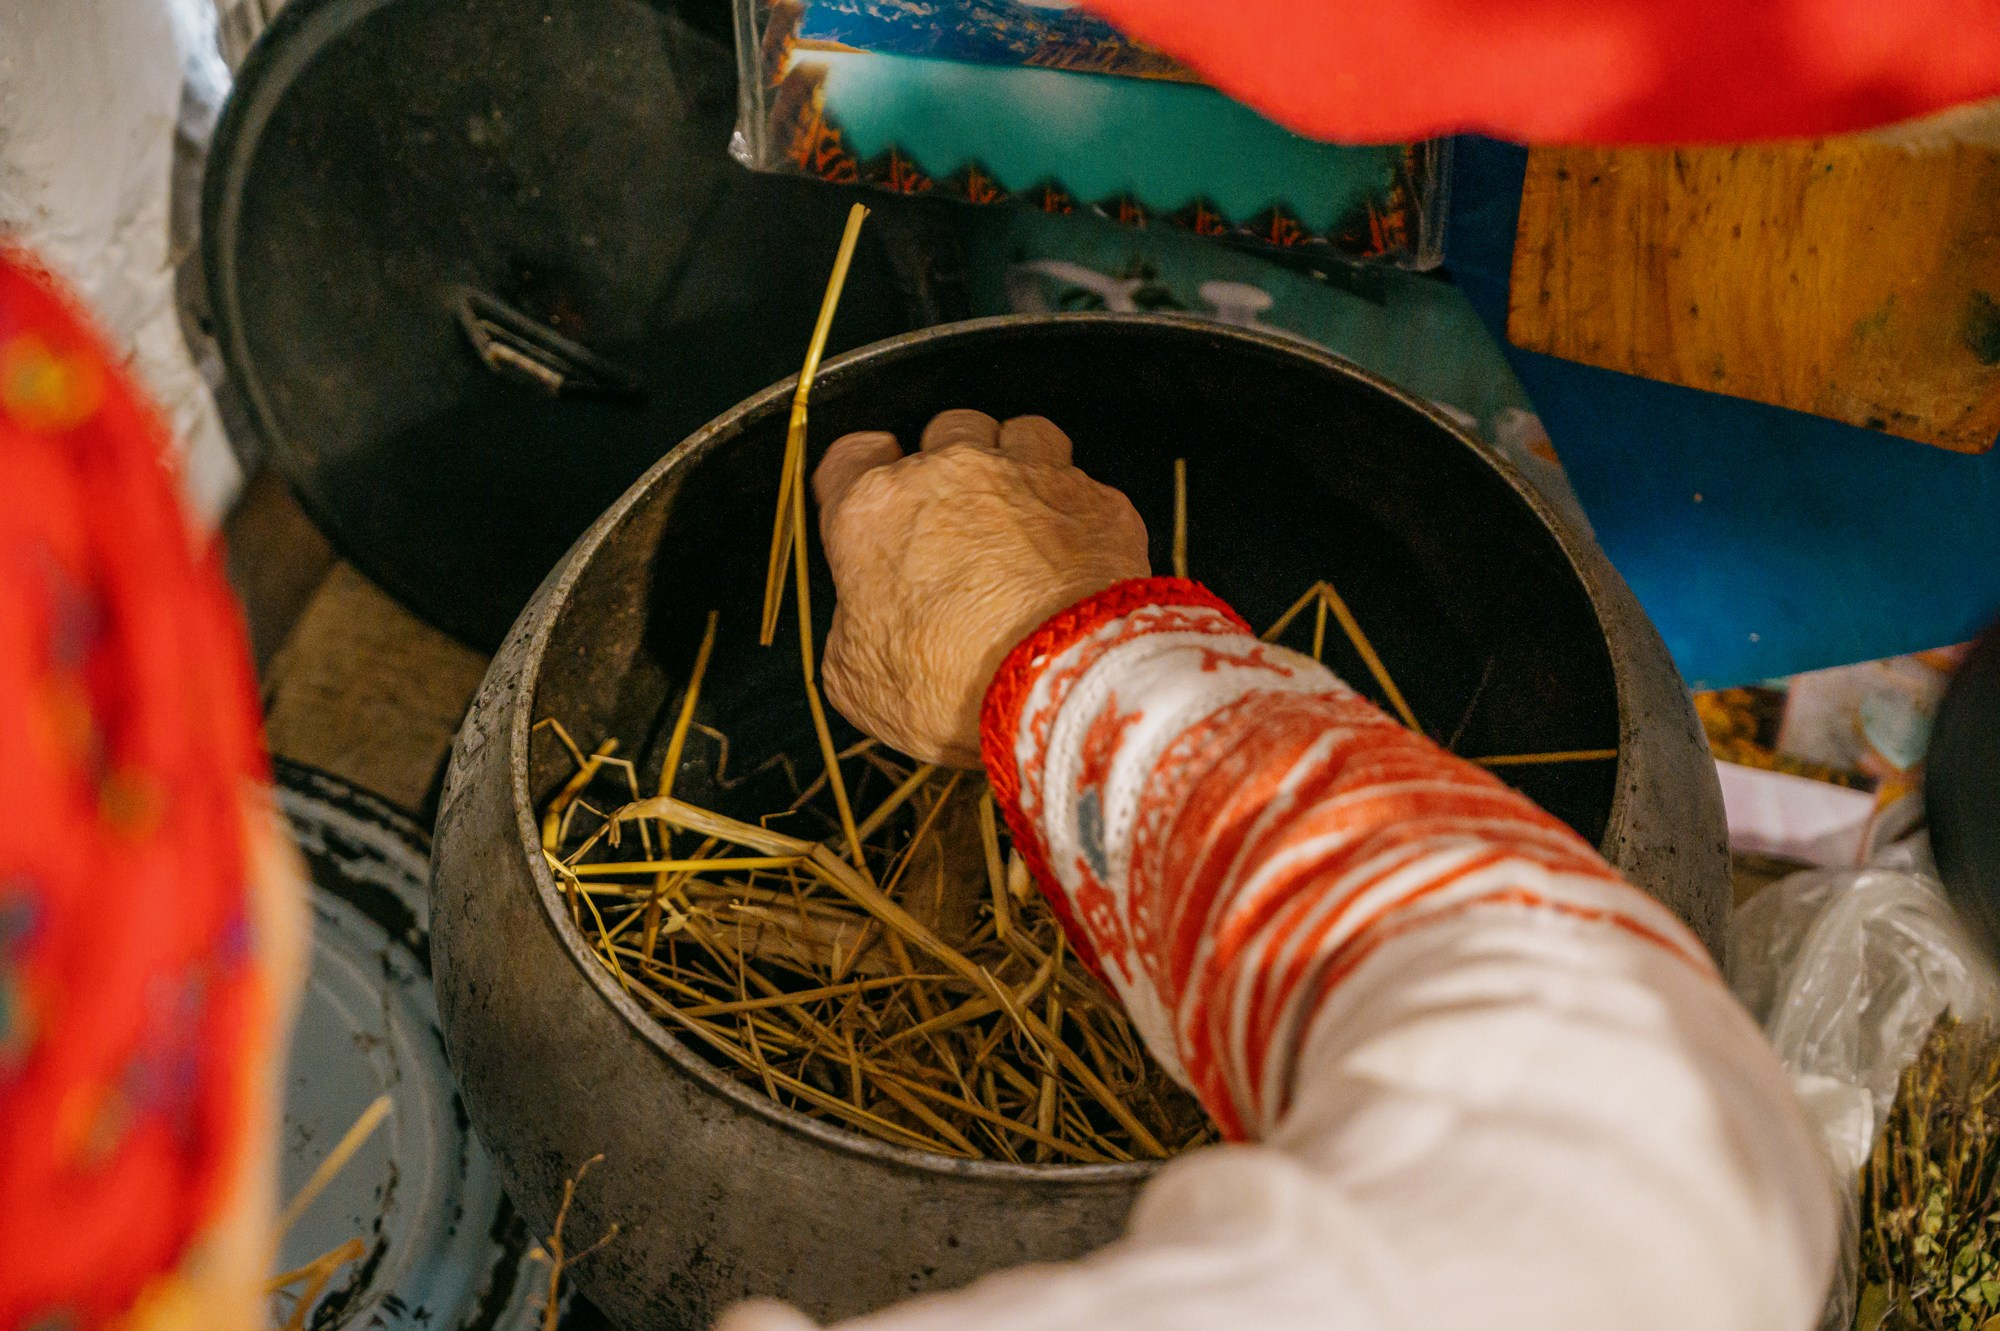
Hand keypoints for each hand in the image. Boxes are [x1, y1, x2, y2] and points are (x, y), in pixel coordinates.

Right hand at [814, 409, 1149, 767]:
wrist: (1055, 684)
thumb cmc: (955, 683)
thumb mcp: (858, 682)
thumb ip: (853, 631)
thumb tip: (864, 628)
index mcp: (874, 512)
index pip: (849, 459)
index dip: (860, 477)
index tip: (875, 505)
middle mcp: (950, 475)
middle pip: (942, 435)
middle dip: (946, 471)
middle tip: (953, 527)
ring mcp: (1029, 477)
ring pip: (1018, 434)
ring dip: (1015, 464)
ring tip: (1018, 519)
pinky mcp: (1094, 500)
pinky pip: (1082, 483)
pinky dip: (1074, 511)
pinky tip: (1071, 552)